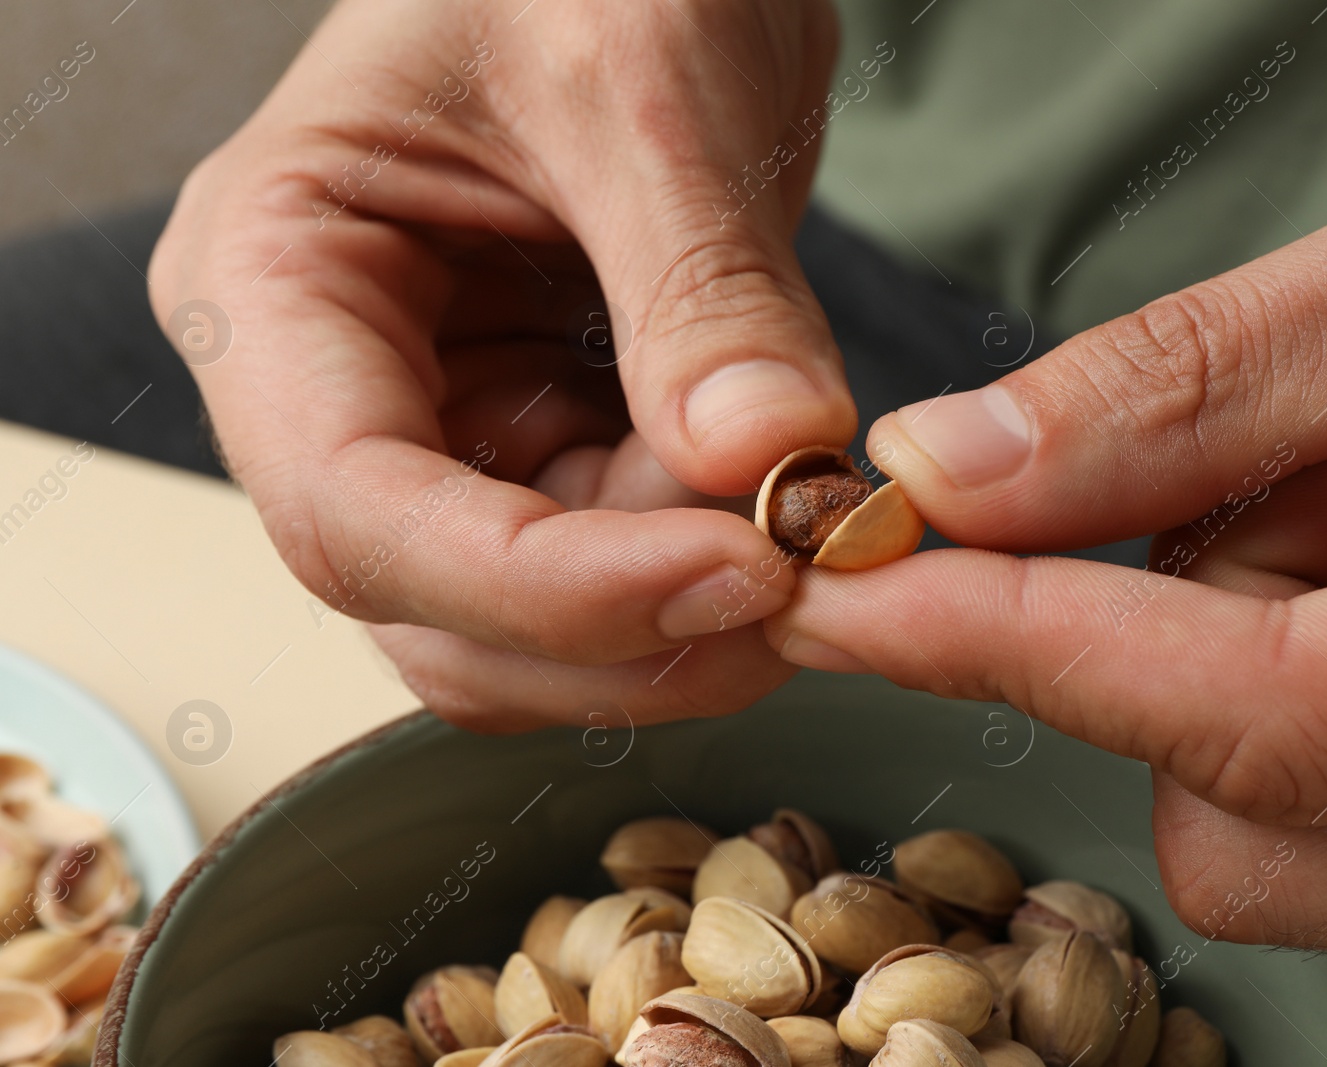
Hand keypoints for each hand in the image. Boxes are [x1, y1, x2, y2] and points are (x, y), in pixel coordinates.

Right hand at [149, 0, 853, 728]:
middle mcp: (328, 388)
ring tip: (802, 513)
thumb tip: (764, 457)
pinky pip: (607, 571)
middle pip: (435, 609)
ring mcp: (434, 429)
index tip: (736, 574)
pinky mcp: (534, 445)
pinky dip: (702, 575)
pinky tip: (783, 505)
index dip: (544, 587)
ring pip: (526, 625)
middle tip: (800, 582)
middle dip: (624, 631)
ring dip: (675, 620)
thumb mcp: (643, 83)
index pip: (358, 513)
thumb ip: (701, 285)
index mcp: (272, 277)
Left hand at [767, 53, 1326, 950]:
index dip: (1026, 643)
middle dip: (1182, 624)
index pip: (1265, 720)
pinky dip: (1320, 636)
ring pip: (1289, 807)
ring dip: (1259, 624)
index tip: (856, 588)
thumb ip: (1211, 385)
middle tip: (1291, 440)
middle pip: (1252, 812)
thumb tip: (960, 473)